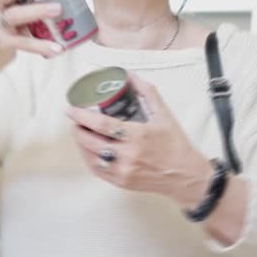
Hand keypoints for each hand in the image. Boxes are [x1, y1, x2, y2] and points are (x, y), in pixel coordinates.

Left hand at [66, 74, 212, 208]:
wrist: (185, 175)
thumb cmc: (175, 143)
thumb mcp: (163, 114)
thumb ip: (146, 92)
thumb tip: (128, 74)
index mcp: (138, 136)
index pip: (102, 125)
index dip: (82, 116)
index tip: (71, 109)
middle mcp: (128, 155)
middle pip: (91, 142)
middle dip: (77, 129)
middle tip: (74, 119)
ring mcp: (123, 171)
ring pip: (90, 157)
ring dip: (80, 143)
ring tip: (79, 132)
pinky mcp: (121, 182)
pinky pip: (97, 170)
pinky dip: (88, 158)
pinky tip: (87, 149)